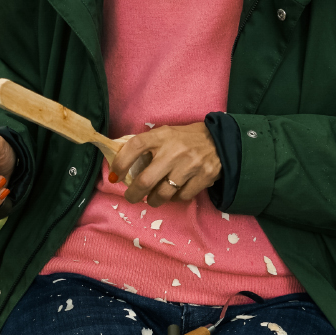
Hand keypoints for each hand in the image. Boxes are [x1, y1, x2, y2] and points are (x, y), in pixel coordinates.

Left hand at [108, 123, 222, 207]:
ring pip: (163, 194)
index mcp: (162, 136)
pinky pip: (181, 197)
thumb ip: (147, 146)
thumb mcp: (166, 134)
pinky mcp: (204, 177)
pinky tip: (173, 193)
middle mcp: (175, 150)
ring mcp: (190, 165)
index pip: (135, 146)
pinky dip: (174, 199)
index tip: (114, 176)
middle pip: (146, 180)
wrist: (221, 140)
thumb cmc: (186, 139)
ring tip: (152, 198)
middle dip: (134, 194)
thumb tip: (122, 164)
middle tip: (131, 197)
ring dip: (153, 200)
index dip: (121, 162)